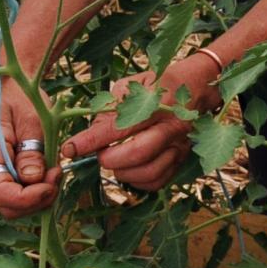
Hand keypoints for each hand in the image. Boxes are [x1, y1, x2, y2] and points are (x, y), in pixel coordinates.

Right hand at [0, 74, 59, 217]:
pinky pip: (23, 192)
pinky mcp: (9, 173)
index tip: (50, 184)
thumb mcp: (31, 119)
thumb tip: (32, 179)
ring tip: (57, 171)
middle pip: (7, 205)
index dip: (25, 198)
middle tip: (58, 175)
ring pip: (16, 204)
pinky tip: (52, 171)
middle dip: (36, 200)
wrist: (14, 87)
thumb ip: (31, 150)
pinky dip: (40, 189)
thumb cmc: (22, 97)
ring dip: (41, 196)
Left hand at [61, 58, 221, 194]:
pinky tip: (129, 170)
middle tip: (99, 155)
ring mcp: (180, 145)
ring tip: (114, 161)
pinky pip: (157, 182)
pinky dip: (137, 182)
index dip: (90, 140)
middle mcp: (171, 126)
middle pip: (137, 153)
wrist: (197, 88)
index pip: (118, 127)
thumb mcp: (132, 85)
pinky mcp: (182, 160)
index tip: (69, 149)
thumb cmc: (158, 85)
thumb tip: (92, 132)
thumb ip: (110, 107)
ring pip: (148, 172)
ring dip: (123, 172)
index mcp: (156, 103)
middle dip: (110, 159)